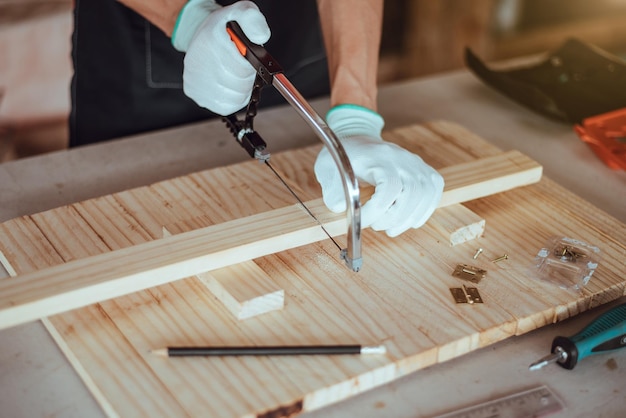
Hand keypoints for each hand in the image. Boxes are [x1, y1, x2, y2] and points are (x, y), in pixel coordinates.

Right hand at [172, 0, 269, 115]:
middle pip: (240, 85)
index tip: (249, 58)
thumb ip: (254, 21)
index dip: (253, 65)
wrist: (199, 34)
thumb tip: (261, 36)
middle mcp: (198, 63)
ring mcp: (195, 81)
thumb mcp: (242, 13)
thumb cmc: (225, 28)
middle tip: (243, 66)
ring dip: (242, 88)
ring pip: (235, 97)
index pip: (244, 68)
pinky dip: (233, 98)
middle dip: (248, 76)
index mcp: (211, 41)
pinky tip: (229, 83)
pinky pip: (226, 106)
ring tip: (236, 73)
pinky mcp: (195, 94)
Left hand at [314, 105, 443, 236]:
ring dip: (408, 219)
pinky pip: (434, 192)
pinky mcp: (424, 170)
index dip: (376, 211)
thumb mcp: (327, 171)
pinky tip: (408, 220)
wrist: (358, 140)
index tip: (358, 222)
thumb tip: (341, 209)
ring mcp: (415, 163)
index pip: (388, 186)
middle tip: (374, 226)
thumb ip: (333, 192)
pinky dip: (424, 211)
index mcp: (376, 157)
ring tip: (389, 228)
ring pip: (425, 194)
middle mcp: (401, 158)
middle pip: (411, 192)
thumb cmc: (343, 158)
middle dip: (392, 217)